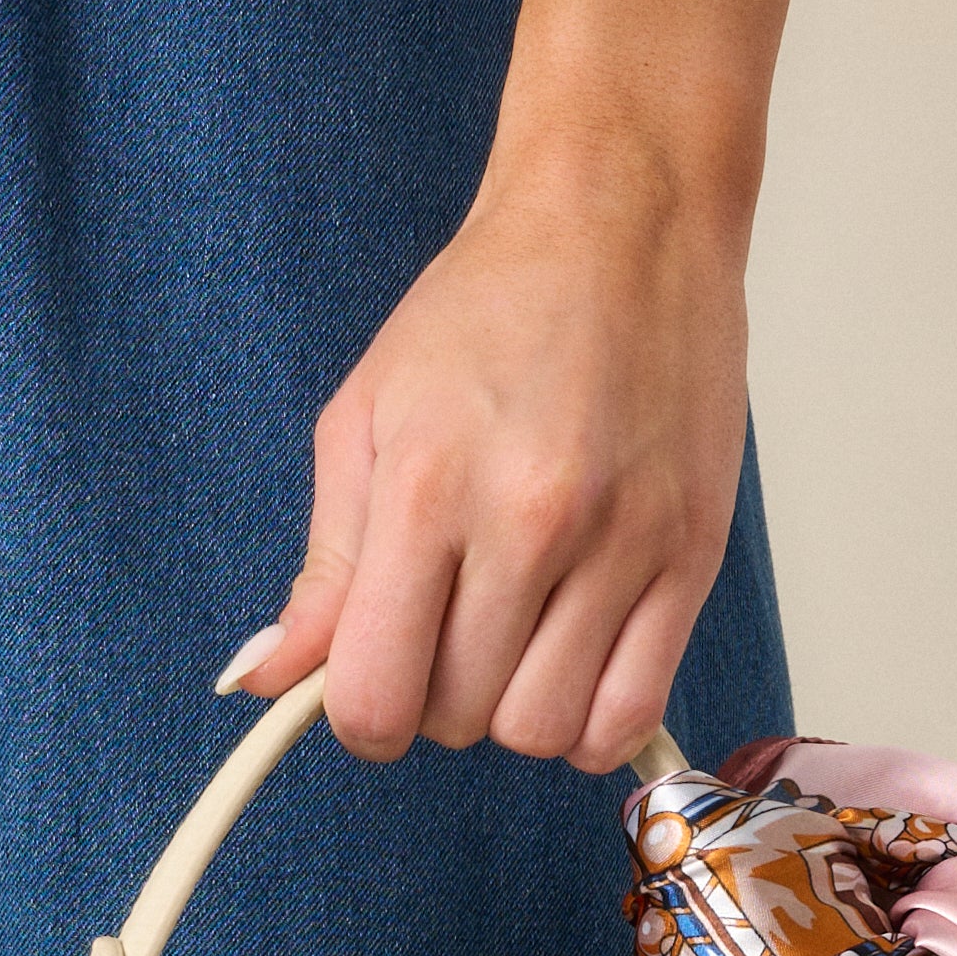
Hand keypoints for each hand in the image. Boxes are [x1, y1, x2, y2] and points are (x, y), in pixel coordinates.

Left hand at [227, 133, 751, 772]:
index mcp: (429, 488)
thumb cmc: (491, 310)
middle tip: (449, 625)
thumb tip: (264, 678)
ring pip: (543, 733)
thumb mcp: (368, 417)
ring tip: (516, 638)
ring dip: (515, 710)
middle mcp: (530, 524)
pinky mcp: (692, 557)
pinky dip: (592, 723)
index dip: (362, 715)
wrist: (625, 221)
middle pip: (458, 721)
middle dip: (438, 698)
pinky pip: (631, 714)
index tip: (373, 681)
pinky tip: (574, 664)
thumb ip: (324, 564)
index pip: (376, 696)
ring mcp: (621, 545)